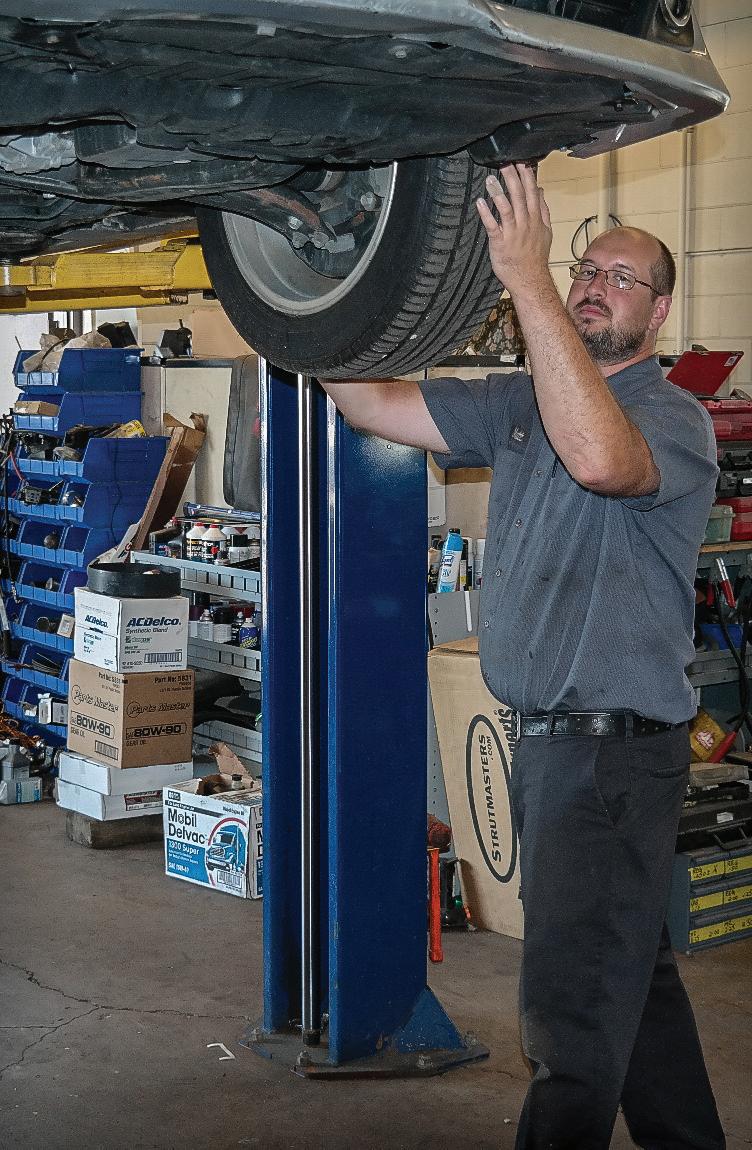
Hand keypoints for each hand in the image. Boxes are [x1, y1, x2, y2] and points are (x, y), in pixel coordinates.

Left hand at [476, 164, 552, 296]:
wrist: (530, 280)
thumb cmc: (535, 258)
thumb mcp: (545, 232)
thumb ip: (543, 209)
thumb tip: (541, 191)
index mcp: (535, 218)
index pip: (532, 192)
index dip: (527, 176)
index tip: (521, 161)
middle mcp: (525, 223)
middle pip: (519, 195)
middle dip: (512, 177)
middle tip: (504, 162)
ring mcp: (513, 233)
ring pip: (506, 208)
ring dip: (498, 192)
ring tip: (490, 178)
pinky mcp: (500, 243)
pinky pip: (493, 226)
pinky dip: (486, 214)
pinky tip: (480, 203)